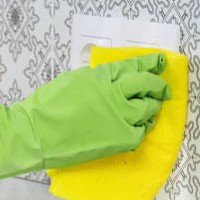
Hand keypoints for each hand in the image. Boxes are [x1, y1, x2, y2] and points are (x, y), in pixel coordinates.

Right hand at [10, 53, 170, 168]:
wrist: (36, 133)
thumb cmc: (47, 106)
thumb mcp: (73, 80)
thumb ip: (96, 79)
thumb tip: (111, 81)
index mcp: (100, 75)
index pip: (133, 66)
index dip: (150, 63)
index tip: (160, 61)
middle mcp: (115, 92)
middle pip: (146, 84)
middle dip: (157, 85)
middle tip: (162, 88)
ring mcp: (120, 116)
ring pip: (148, 108)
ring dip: (152, 106)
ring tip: (151, 107)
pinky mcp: (120, 137)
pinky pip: (141, 131)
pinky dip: (142, 127)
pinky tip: (140, 126)